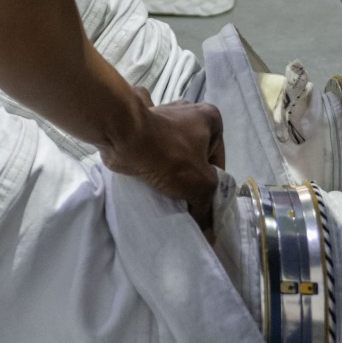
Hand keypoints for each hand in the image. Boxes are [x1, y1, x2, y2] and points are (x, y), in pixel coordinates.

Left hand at [104, 100, 226, 230]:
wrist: (123, 138)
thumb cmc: (171, 155)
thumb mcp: (201, 185)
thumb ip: (207, 205)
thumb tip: (207, 228)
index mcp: (209, 118)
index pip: (218, 161)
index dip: (213, 186)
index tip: (204, 204)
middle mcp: (187, 114)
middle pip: (195, 158)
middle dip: (191, 181)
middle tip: (187, 203)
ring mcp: (162, 119)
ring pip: (174, 157)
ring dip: (171, 176)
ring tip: (169, 199)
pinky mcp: (141, 129)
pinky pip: (154, 154)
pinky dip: (154, 169)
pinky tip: (152, 188)